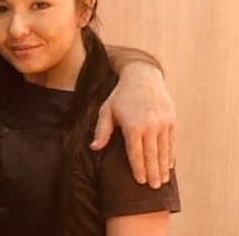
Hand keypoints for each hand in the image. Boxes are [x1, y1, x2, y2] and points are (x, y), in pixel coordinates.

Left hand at [90, 63, 175, 187]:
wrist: (142, 77)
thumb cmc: (120, 96)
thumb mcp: (106, 111)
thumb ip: (101, 131)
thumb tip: (94, 148)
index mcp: (132, 126)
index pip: (135, 154)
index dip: (138, 169)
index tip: (139, 182)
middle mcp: (150, 126)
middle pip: (152, 156)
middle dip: (152, 173)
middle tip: (153, 188)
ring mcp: (163, 123)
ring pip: (163, 151)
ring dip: (163, 167)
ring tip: (162, 181)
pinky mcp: (171, 120)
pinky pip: (171, 142)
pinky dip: (170, 155)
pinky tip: (168, 165)